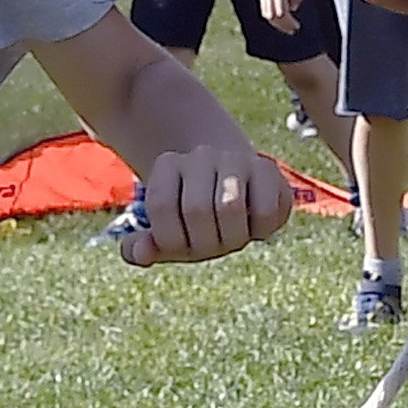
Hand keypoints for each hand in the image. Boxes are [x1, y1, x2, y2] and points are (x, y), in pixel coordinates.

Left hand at [122, 130, 295, 265]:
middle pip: (197, 209)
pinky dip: (260, 231)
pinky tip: (255, 228)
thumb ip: (144, 247)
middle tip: (212, 246)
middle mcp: (201, 155)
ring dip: (232, 238)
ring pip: (231, 207)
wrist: (235, 194)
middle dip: (205, 243)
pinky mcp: (269, 170)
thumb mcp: (167, 236)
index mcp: (169, 164)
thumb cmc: (194, 223)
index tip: (180, 245)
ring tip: (233, 238)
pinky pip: (265, 210)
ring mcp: (236, 159)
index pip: (160, 205)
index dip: (170, 239)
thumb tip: (139, 253)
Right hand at [258, 0, 308, 35]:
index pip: (282, 15)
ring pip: (266, 13)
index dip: (289, 23)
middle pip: (273, 17)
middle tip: (293, 30)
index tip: (297, 27)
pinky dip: (270, 14)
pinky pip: (264, 7)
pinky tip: (279, 16)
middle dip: (282, 26)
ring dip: (276, 22)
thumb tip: (293, 9)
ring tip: (286, 25)